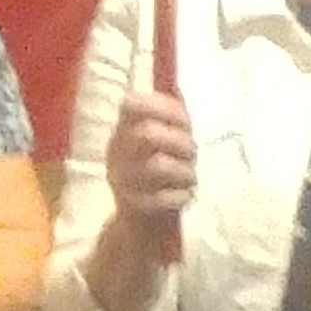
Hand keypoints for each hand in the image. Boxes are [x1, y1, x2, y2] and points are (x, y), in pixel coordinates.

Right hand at [105, 91, 196, 224]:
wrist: (139, 224)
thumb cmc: (157, 175)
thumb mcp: (160, 142)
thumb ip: (169, 117)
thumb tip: (179, 87)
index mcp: (122, 130)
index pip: (131, 104)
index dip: (163, 107)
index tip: (185, 121)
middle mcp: (116, 152)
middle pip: (148, 134)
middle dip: (181, 142)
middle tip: (193, 154)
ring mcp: (121, 179)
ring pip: (158, 165)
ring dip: (185, 171)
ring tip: (190, 176)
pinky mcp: (132, 207)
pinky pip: (162, 198)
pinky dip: (181, 196)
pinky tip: (184, 195)